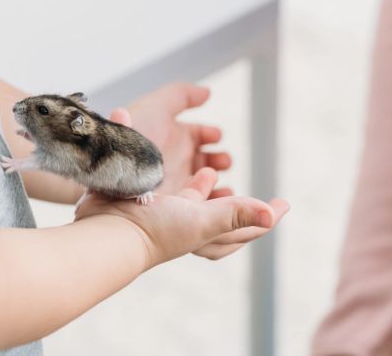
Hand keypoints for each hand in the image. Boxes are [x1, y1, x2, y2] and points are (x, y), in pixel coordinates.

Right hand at [75, 168, 288, 266]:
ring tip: (210, 172)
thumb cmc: (156, 230)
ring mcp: (164, 213)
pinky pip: (169, 185)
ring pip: (194, 203)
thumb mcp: (203, 220)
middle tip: (249, 195)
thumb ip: (236, 214)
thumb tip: (273, 215)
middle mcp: (186, 225)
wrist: (107, 231)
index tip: (284, 204)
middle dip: (236, 207)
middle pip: (221, 219)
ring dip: (206, 191)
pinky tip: (178, 159)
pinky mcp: (144, 198)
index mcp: (204, 232)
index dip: (265, 216)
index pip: (243, 228)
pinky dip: (178, 175)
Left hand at [111, 83, 231, 196]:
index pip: (197, 134)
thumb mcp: (156, 107)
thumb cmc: (128, 136)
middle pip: (205, 159)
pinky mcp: (171, 204)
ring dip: (217, 181)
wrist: (107, 170)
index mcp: (172, 136)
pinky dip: (210, 201)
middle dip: (219, 159)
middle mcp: (174, 159)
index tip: (215, 136)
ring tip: (222, 184)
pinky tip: (216, 199)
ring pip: (204, 182)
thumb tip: (207, 93)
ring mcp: (173, 182)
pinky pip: (197, 203)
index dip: (210, 134)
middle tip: (224, 161)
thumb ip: (182, 95)